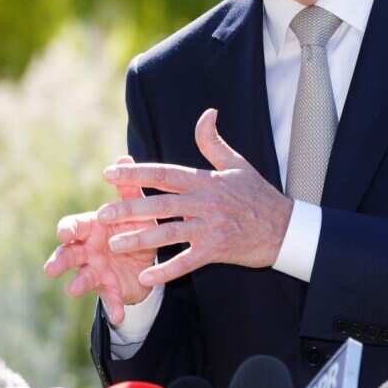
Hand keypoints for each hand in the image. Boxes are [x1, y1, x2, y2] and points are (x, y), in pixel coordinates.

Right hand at [43, 156, 157, 324]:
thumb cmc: (134, 226)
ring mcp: (96, 271)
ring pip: (81, 278)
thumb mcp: (135, 208)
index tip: (64, 232)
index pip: (73, 226)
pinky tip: (119, 316)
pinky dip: (113, 308)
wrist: (147, 257)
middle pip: (67, 254)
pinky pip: (111, 300)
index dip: (67, 230)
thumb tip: (124, 158)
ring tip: (72, 290)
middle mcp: (88, 250)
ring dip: (77, 284)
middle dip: (59, 260)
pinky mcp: (111, 289)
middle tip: (51, 268)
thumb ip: (129, 188)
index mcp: (91, 228)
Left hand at [97, 108, 294, 286]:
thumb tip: (207, 113)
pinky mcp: (216, 250)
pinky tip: (146, 275)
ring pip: (168, 233)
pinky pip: (187, 261)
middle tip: (101, 215)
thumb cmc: (258, 195)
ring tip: (113, 244)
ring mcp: (210, 227)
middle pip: (160, 204)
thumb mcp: (237, 164)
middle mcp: (204, 202)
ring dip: (140, 239)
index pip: (163, 173)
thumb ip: (213, 142)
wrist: (285, 227)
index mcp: (205, 180)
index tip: (108, 174)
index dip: (135, 173)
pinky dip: (166, 269)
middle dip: (128, 209)